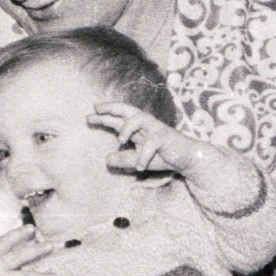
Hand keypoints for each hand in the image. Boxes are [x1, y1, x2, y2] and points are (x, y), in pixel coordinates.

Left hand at [89, 101, 214, 174]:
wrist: (187, 159)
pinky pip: (151, 143)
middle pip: (127, 110)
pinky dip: (143, 156)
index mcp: (138, 129)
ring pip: (139, 118)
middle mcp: (146, 125)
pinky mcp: (165, 137)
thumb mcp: (138, 160)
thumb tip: (106, 160)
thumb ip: (123, 159)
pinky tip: (138, 167)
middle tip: (96, 108)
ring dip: (126, 128)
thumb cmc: (162, 156)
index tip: (89, 116)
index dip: (105, 116)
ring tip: (119, 141)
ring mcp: (156, 129)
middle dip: (112, 108)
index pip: (119, 119)